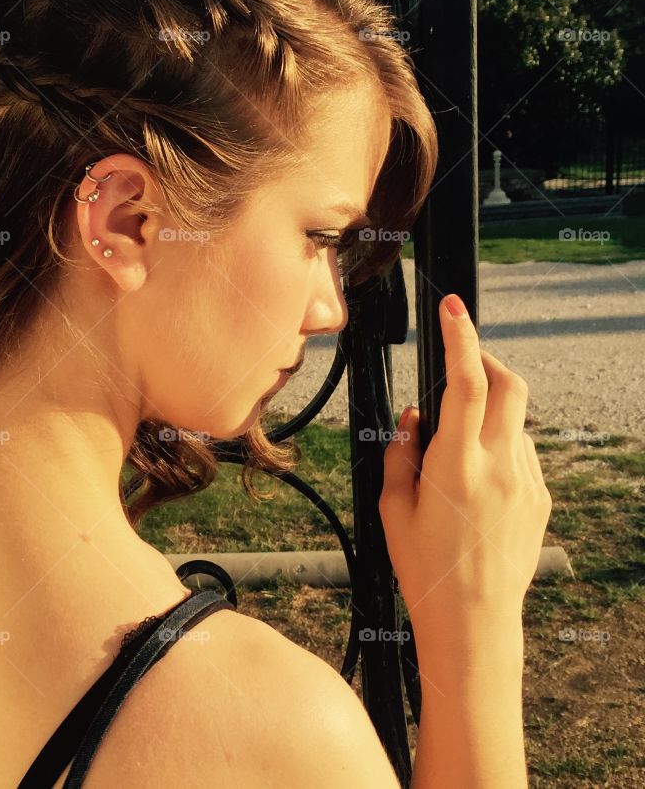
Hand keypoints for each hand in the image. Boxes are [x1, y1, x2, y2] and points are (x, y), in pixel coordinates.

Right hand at [379, 295, 551, 644]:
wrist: (475, 622)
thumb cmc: (425, 568)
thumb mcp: (393, 509)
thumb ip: (400, 454)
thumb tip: (415, 418)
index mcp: (456, 466)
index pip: (467, 383)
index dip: (460, 337)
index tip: (453, 308)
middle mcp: (499, 466)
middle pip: (509, 383)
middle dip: (486, 357)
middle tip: (461, 359)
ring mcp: (526, 481)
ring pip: (517, 417)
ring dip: (491, 406)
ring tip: (458, 439)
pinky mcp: (539, 498)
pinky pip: (523, 449)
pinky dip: (501, 439)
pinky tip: (476, 471)